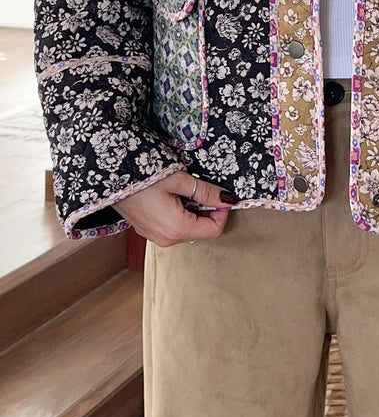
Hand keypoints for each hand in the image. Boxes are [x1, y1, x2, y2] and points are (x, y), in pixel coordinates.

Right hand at [116, 171, 231, 246]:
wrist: (111, 177)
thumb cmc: (143, 176)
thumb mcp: (179, 180)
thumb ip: (206, 192)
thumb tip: (229, 199)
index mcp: (176, 229)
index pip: (214, 230)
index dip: (222, 212)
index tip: (219, 194)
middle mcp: (166, 239)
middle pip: (202, 231)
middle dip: (207, 211)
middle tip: (199, 189)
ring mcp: (156, 237)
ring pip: (189, 229)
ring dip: (193, 211)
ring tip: (181, 191)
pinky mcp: (149, 231)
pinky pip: (175, 228)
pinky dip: (181, 214)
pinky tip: (171, 197)